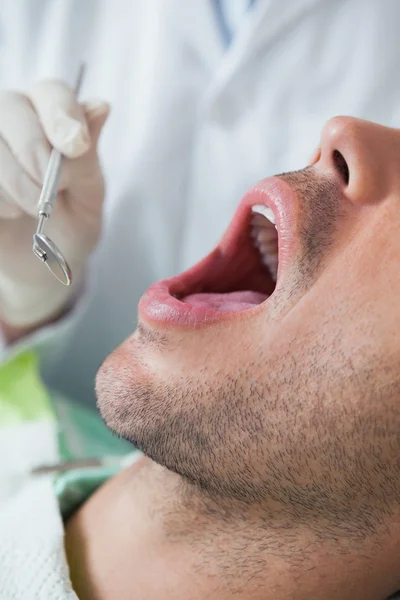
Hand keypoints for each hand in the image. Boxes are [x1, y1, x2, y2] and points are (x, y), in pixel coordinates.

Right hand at [0, 78, 108, 328]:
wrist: (40, 264)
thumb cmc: (70, 224)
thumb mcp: (89, 197)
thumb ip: (87, 158)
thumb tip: (99, 106)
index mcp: (51, 117)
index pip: (52, 92)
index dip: (62, 114)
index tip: (76, 145)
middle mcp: (13, 118)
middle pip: (10, 105)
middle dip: (33, 148)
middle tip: (51, 189)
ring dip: (14, 181)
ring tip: (31, 209)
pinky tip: (8, 212)